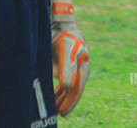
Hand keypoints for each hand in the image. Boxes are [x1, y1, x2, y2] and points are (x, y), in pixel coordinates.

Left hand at [51, 0, 89, 115]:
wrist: (61, 23)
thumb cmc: (63, 35)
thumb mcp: (64, 49)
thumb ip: (65, 67)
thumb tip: (65, 86)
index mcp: (83, 65)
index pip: (77, 87)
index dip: (70, 101)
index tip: (63, 111)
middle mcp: (80, 67)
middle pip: (73, 89)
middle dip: (66, 101)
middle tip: (57, 113)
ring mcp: (75, 66)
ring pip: (69, 87)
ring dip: (62, 97)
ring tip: (54, 107)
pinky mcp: (69, 65)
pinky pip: (66, 81)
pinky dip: (60, 89)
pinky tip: (55, 95)